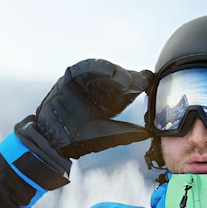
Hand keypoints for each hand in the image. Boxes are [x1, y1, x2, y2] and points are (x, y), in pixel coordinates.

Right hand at [35, 59, 152, 158]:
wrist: (54, 140)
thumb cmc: (80, 140)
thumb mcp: (110, 135)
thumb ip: (128, 132)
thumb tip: (150, 133)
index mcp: (111, 102)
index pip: (129, 90)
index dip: (141, 86)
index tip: (152, 83)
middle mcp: (101, 90)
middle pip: (120, 78)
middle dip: (132, 79)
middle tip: (143, 80)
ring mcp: (86, 82)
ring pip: (106, 71)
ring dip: (118, 73)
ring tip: (128, 80)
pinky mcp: (72, 77)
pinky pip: (86, 68)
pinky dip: (98, 67)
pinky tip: (110, 71)